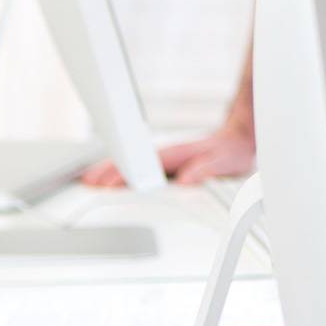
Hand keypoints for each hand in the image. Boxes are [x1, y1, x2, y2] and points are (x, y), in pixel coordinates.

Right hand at [81, 119, 255, 187]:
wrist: (239, 140)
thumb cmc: (231, 151)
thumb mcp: (223, 161)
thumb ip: (205, 169)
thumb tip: (187, 179)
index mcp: (176, 154)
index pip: (143, 166)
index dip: (124, 175)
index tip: (107, 185)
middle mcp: (166, 155)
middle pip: (130, 163)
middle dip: (106, 172)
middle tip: (86, 183)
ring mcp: (164, 159)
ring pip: (131, 164)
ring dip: (109, 171)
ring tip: (89, 181)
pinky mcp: (166, 164)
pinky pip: (139, 167)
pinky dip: (122, 172)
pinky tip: (113, 180)